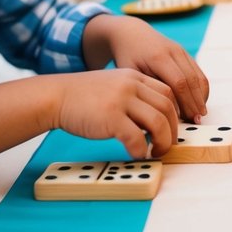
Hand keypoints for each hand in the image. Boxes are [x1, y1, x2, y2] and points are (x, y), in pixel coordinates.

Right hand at [54, 69, 177, 159]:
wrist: (56, 97)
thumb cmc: (83, 98)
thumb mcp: (113, 86)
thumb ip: (134, 96)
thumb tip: (154, 120)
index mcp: (134, 77)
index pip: (168, 92)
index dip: (175, 112)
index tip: (173, 127)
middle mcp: (131, 85)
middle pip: (168, 107)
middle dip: (173, 130)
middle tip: (168, 145)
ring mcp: (121, 100)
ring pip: (158, 122)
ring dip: (163, 142)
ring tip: (157, 153)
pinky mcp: (111, 117)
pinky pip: (137, 137)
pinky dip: (141, 149)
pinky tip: (136, 154)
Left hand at [83, 15, 208, 121]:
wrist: (131, 34)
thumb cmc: (126, 57)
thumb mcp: (129, 73)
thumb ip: (144, 90)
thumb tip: (158, 115)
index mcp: (158, 57)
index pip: (179, 83)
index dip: (185, 103)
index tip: (187, 120)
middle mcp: (174, 52)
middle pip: (192, 80)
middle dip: (196, 102)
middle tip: (197, 121)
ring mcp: (181, 51)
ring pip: (198, 76)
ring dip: (201, 96)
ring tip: (199, 114)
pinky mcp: (185, 53)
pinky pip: (198, 72)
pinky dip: (201, 88)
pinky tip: (197, 102)